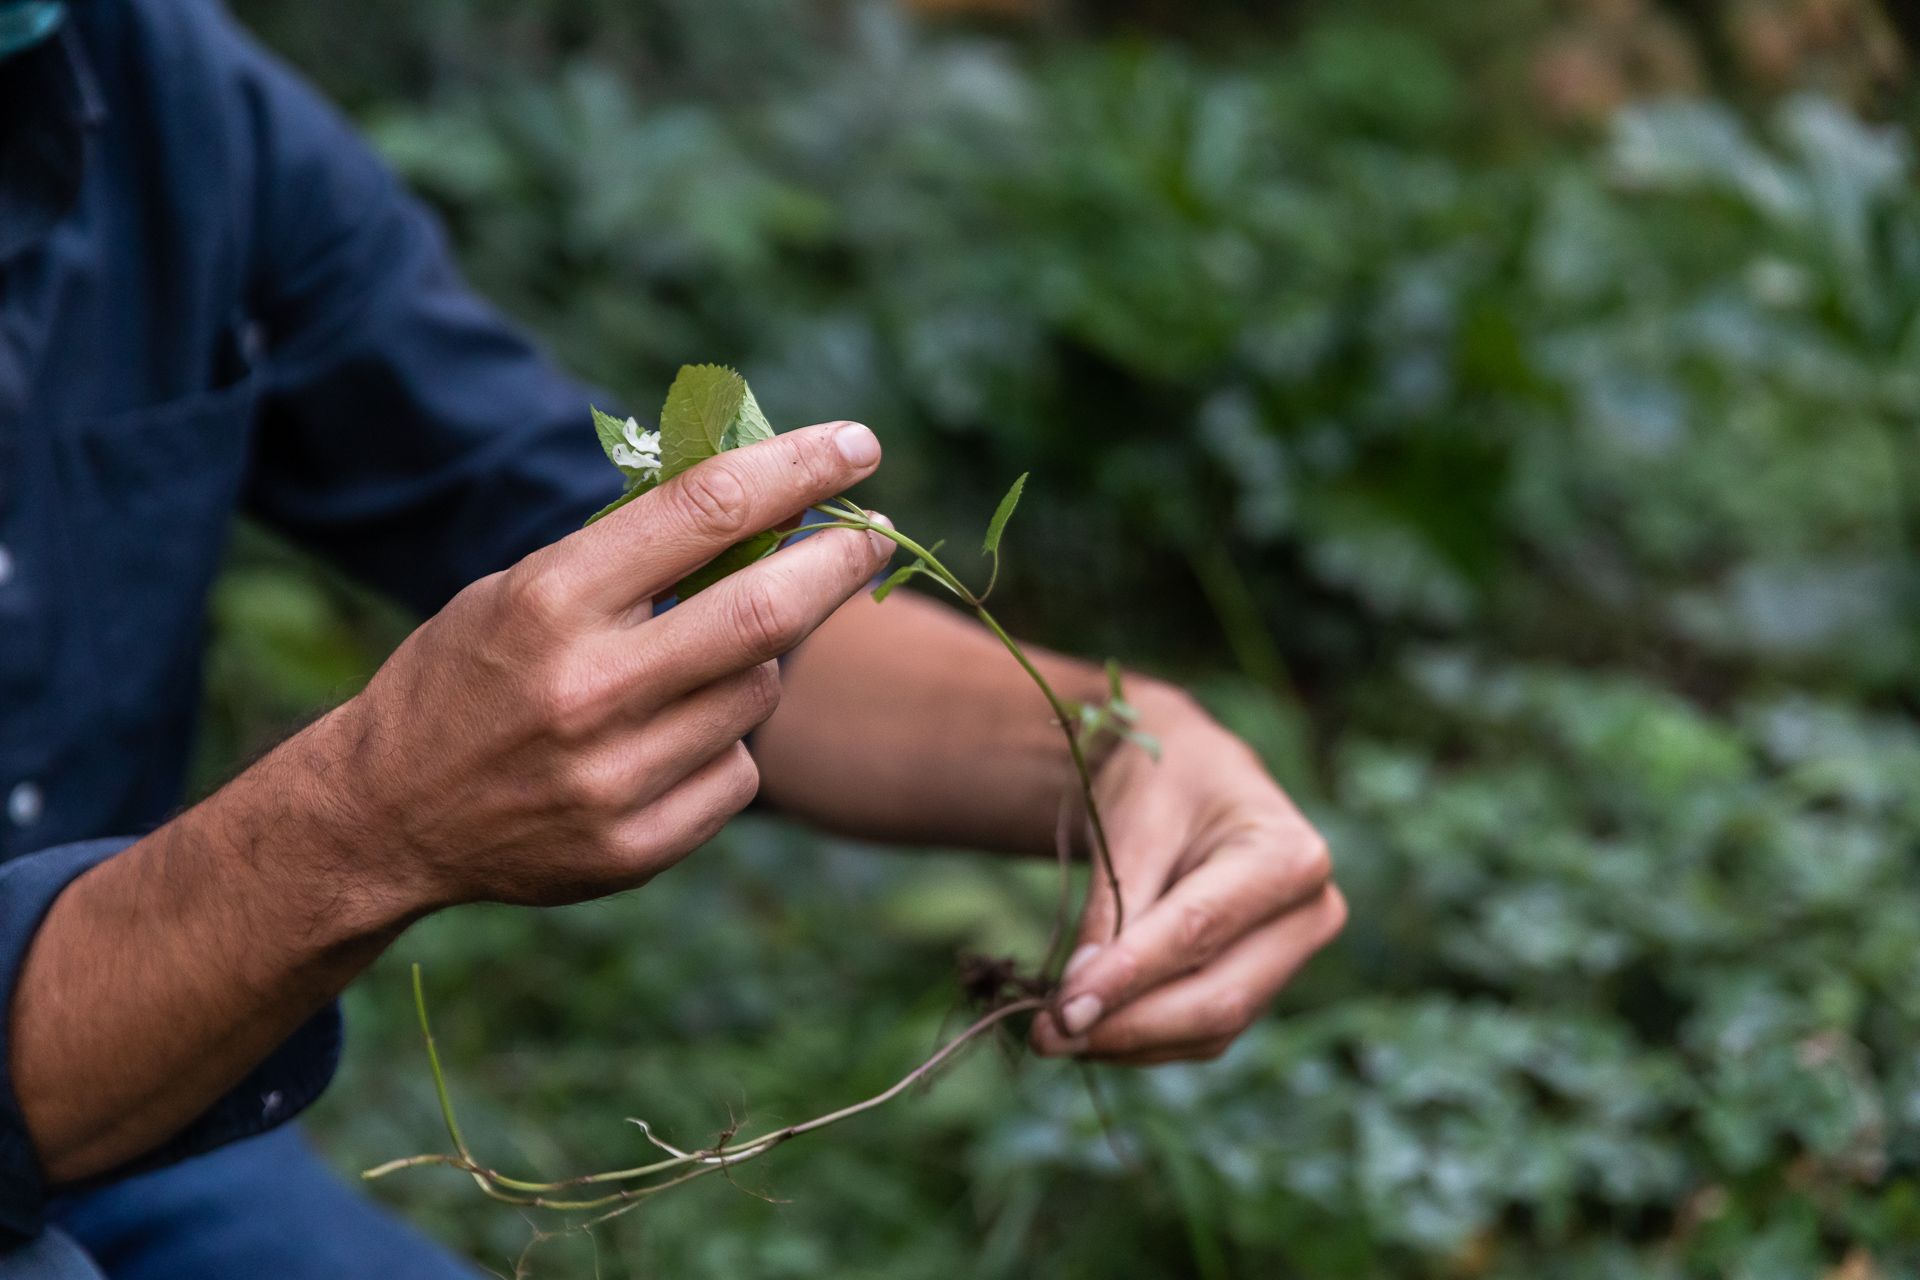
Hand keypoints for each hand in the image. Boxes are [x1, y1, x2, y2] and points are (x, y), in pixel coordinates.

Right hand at [299, 420, 891, 923]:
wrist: (384, 815)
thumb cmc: (470, 673)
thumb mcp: (521, 585)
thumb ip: (632, 550)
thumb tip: (767, 487)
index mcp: (549, 599)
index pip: (706, 509)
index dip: (799, 470)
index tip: (859, 445)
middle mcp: (586, 689)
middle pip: (767, 612)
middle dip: (841, 562)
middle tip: (877, 535)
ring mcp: (614, 778)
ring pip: (758, 693)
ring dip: (759, 663)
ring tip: (702, 661)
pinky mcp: (635, 850)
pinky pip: (737, 772)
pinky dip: (725, 744)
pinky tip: (666, 742)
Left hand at [1031, 685, 1343, 1063]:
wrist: (1191, 775)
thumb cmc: (1165, 781)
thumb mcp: (1133, 821)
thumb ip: (1112, 906)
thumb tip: (1077, 998)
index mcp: (1289, 856)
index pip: (1198, 930)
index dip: (1128, 976)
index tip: (1063, 1009)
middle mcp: (1308, 915)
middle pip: (1218, 998)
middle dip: (1128, 1027)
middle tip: (1046, 1037)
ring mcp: (1290, 958)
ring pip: (1210, 1029)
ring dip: (1129, 1043)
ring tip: (1054, 1036)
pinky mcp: (1261, 987)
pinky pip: (1203, 1034)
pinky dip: (1143, 1040)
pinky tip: (1091, 1030)